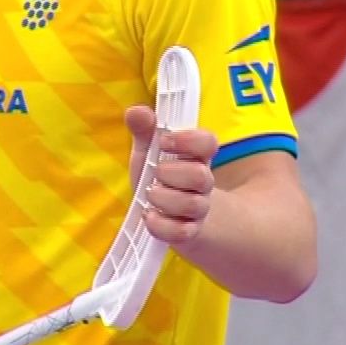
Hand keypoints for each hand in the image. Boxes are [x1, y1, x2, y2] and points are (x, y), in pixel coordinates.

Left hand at [124, 105, 217, 246]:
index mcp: (196, 156)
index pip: (208, 142)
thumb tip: (136, 111)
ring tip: (149, 194)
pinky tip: (148, 216)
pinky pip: (181, 232)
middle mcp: (203, 182)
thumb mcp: (149, 151)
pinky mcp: (188, 232)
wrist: (174, 216)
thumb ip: (144, 130)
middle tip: (155, 173)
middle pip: (201, 176)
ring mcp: (198, 209)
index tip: (164, 141)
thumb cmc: (160, 177)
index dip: (188, 140)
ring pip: (193, 205)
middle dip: (171, 174)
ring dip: (164, 198)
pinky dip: (161, 225)